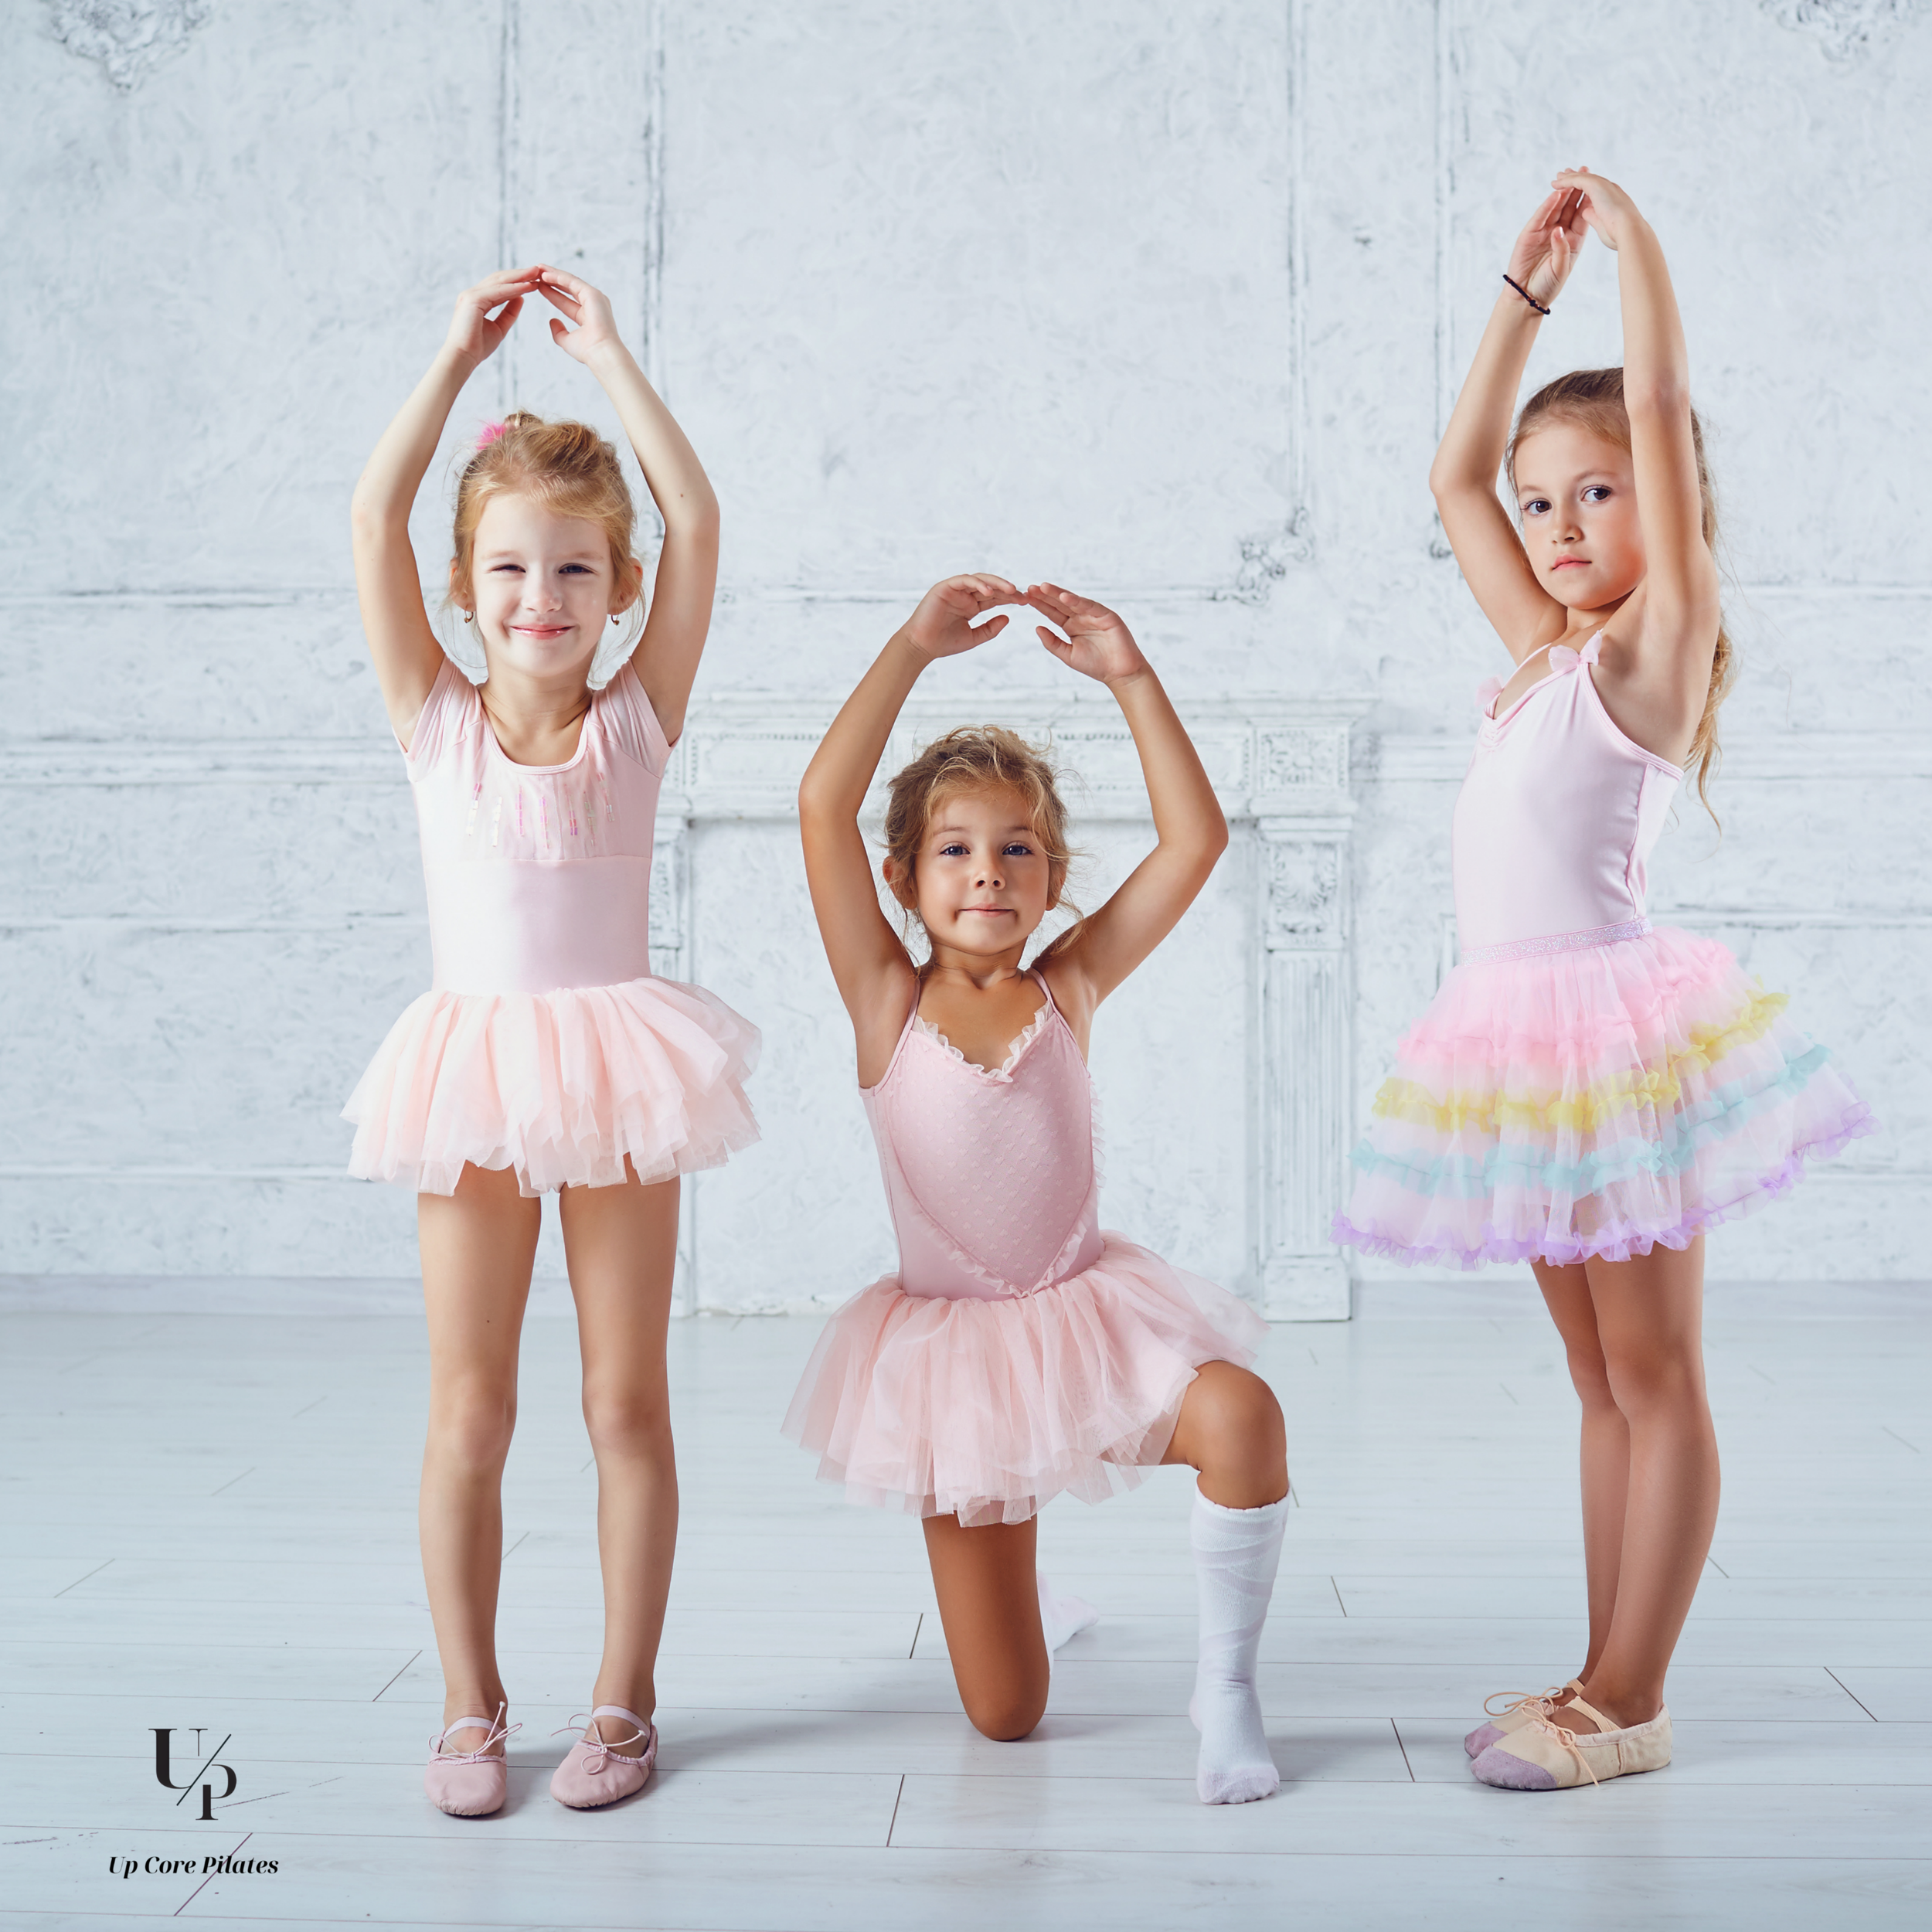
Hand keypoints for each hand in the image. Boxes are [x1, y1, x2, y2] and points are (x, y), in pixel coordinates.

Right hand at [443, 268, 541, 365]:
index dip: (517, 281)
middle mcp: (473, 294)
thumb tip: (521, 298)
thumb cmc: (478, 347)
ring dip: (519, 277)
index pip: (500, 285)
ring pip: (499, 282)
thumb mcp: (499, 327)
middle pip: (500, 279)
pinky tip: (528, 286)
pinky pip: (498, 291)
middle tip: (538, 269)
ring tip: (536, 273)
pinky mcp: (473, 299)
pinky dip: (514, 288)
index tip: (535, 278)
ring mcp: (471, 295)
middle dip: (520, 274)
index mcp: (477, 300)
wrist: (463, 357)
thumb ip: (509, 312)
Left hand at [533, 266, 627, 365]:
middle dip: (552, 280)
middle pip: (568, 288)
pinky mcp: (593, 294)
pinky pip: (571, 282)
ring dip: (553, 274)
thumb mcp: (568, 341)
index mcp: (588, 317)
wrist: (600, 354)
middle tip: (536, 272)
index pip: (566, 302)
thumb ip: (559, 332)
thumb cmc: (587, 351)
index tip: (538, 286)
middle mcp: (593, 305)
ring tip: (538, 268)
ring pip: (570, 282)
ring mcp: (594, 298)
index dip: (552, 294)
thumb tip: (552, 321)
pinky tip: (545, 274)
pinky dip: (558, 277)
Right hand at [901, 575, 1018, 658]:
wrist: (922, 647)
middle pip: (991, 587)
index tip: (1026, 602)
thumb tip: (1008, 617)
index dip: (1010, 598)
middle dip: (1007, 590)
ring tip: (1011, 590)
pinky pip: (963, 580)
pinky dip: (977, 583)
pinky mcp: (945, 587)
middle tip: (1023, 595)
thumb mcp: (974, 637)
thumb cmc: (944, 643)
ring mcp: (955, 589)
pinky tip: (989, 592)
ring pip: (980, 580)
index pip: (995, 597)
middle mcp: (965, 595)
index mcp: (972, 605)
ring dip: (996, 583)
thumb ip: (990, 628)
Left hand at [1025, 584, 1147, 684]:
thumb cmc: (1096, 665)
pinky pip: (1090, 606)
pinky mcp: (1107, 615)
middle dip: (1045, 595)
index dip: (1040, 604)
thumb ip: (1052, 642)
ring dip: (1058, 593)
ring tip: (1043, 587)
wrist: (1119, 673)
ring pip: (1073, 601)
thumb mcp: (1068, 655)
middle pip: (1060, 603)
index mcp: (1071, 626)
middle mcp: (1081, 617)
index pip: (1053, 612)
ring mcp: (1094, 615)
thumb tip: (1036, 628)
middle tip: (1029, 588)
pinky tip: (1064, 597)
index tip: (1025, 597)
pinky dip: (1078, 601)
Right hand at [1505, 188, 1588, 307]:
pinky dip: (1547, 206)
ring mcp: (1542, 233)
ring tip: (1570, 178)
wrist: (1528, 297)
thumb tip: (1559, 230)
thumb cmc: (1548, 285)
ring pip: (1554, 208)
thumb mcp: (1562, 267)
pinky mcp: (1528, 236)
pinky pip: (1539, 218)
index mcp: (1572, 239)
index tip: (1597, 182)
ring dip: (1562, 193)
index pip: (1581, 213)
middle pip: (1569, 206)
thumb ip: (1563, 248)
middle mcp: (1558, 232)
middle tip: (1584, 170)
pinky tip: (1555, 195)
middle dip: (1576, 188)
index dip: (1588, 197)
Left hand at [1550, 167, 1640, 252]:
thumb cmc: (1618, 234)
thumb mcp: (1603, 224)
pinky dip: (1566, 181)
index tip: (1575, 188)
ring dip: (1569, 177)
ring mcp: (1603, 186)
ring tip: (1558, 176)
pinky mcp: (1596, 186)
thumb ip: (1593, 216)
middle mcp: (1608, 189)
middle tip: (1566, 173)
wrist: (1629, 231)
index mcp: (1612, 198)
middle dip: (1577, 177)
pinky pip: (1577, 180)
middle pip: (1589, 181)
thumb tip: (1585, 211)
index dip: (1584, 188)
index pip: (1596, 190)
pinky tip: (1555, 183)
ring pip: (1583, 178)